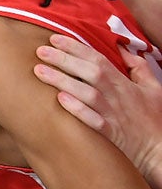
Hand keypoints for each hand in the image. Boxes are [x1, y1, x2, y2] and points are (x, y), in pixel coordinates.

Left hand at [33, 34, 161, 188]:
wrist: (160, 149)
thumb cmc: (154, 119)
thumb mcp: (153, 88)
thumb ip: (138, 67)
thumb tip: (124, 48)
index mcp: (123, 83)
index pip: (98, 59)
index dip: (76, 47)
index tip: (54, 38)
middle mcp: (116, 96)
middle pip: (90, 72)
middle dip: (64, 59)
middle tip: (40, 50)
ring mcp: (113, 114)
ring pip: (87, 93)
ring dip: (63, 81)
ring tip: (39, 71)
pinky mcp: (110, 133)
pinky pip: (92, 120)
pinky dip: (78, 109)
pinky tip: (60, 100)